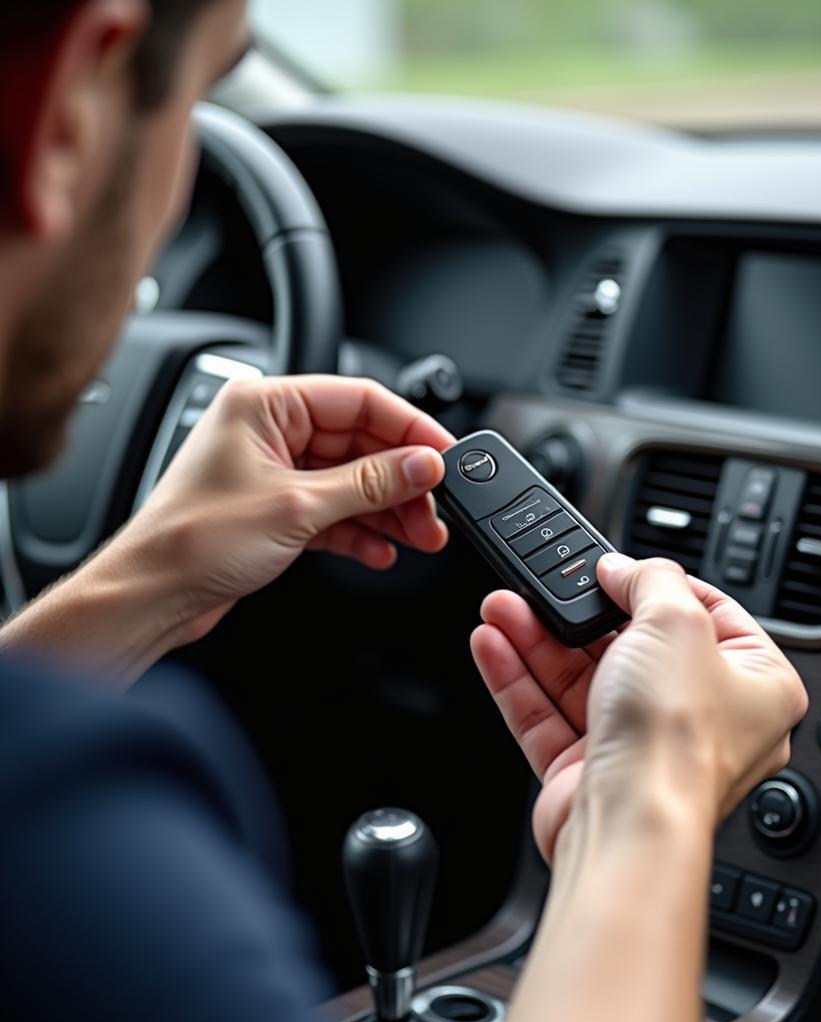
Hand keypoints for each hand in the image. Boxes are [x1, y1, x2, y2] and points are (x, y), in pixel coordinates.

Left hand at [123, 374, 454, 642]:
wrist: (151, 597)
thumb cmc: (191, 541)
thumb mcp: (297, 506)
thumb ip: (369, 483)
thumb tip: (422, 464)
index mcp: (265, 404)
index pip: (358, 399)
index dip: (409, 427)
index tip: (444, 454)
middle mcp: (271, 431)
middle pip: (361, 444)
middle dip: (402, 480)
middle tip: (434, 507)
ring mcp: (275, 470)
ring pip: (353, 481)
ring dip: (389, 509)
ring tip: (421, 534)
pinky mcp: (278, 508)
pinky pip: (336, 510)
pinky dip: (362, 530)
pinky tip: (382, 549)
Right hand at [470, 555, 807, 862]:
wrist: (629, 829)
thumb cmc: (678, 744)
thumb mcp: (677, 622)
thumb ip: (651, 579)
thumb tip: (624, 569)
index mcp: (755, 685)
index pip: (709, 614)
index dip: (658, 586)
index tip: (618, 569)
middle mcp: (704, 720)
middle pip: (632, 645)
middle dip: (578, 614)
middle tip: (545, 586)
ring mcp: (644, 747)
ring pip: (583, 679)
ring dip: (538, 640)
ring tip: (503, 608)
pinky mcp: (591, 772)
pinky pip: (550, 715)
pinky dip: (521, 680)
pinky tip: (495, 646)